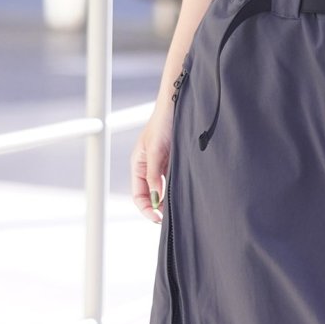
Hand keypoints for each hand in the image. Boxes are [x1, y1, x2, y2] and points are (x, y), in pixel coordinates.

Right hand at [130, 103, 175, 223]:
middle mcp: (149, 168)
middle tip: (171, 220)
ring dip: (169, 202)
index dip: (146, 209)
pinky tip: (185, 196)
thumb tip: (156, 198)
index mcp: (138, 165)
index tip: (158, 218)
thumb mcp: (156, 150)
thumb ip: (154, 174)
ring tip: (179, 211)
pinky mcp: (175, 163)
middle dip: (158, 209)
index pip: (139, 195)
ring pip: (163, 191)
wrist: (179, 104)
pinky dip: (177, 192)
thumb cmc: (164, 122)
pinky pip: (174, 183)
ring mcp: (162, 166)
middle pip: (151, 196)